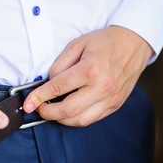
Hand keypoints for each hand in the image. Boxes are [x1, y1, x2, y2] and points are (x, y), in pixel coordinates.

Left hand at [23, 25, 152, 126]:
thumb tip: (48, 84)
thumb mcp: (77, 44)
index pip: (57, 89)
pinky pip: (92, 119)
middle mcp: (101, 88)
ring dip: (61, 120)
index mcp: (90, 70)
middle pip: (67, 111)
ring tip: (53, 111)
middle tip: (39, 108)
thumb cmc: (105, 42)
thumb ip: (60, 65)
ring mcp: (110, 99)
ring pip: (80, 120)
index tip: (28, 103)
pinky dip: (76, 119)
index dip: (38, 97)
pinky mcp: (115, 105)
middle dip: (47, 113)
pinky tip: (69, 112)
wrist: (134, 44)